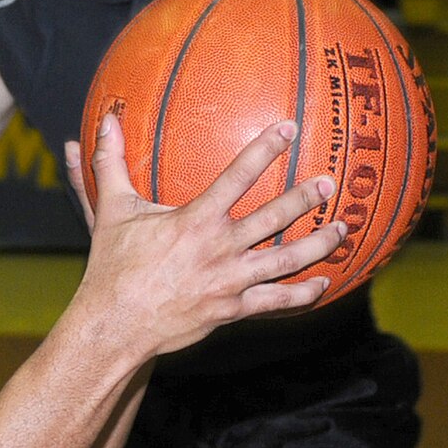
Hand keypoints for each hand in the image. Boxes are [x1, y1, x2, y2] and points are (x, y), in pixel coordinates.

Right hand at [76, 111, 341, 357]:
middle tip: (329, 182)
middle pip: (275, 217)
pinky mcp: (232, 309)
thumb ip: (110, 163)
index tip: (289, 129)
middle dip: (307, 197)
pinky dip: (302, 294)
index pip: (238, 176)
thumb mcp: (110, 211)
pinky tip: (322, 284)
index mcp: (195, 220)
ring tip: (342, 229)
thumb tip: (104, 121)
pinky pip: (275, 301)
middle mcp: (219, 248)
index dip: (265, 149)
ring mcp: (230, 280)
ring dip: (319, 243)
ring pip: (287, 259)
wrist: (114, 325)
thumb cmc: (110, 267)